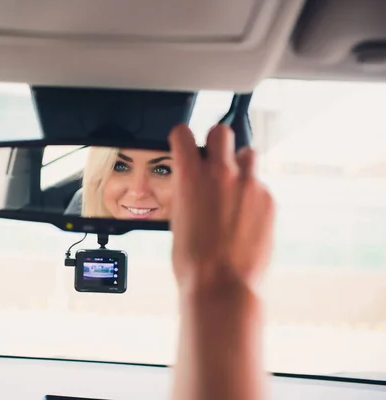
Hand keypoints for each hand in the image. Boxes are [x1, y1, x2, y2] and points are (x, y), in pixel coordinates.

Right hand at [168, 124, 274, 294]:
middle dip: (215, 142)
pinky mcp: (269, 200)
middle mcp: (222, 173)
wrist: (222, 284)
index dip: (181, 139)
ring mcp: (250, 185)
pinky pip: (261, 184)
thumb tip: (190, 182)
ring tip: (233, 186)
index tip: (183, 145)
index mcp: (191, 175)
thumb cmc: (194, 260)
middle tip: (213, 159)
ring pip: (248, 154)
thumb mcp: (177, 218)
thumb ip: (186, 191)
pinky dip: (252, 194)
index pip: (183, 134)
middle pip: (221, 132)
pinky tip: (244, 215)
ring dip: (239, 164)